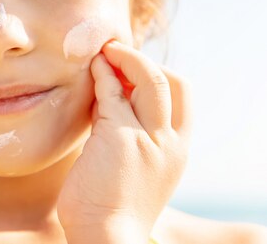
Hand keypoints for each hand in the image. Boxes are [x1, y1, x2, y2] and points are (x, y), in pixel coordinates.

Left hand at [57, 41, 191, 243]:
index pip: (182, 97)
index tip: (131, 69)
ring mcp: (147, 137)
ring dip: (124, 59)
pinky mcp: (118, 136)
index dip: (159, 74)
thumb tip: (112, 98)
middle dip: (144, 60)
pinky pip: (112, 94)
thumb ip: (129, 133)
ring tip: (104, 51)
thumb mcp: (134, 166)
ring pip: (148, 79)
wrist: (105, 236)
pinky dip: (103, 75)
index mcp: (176, 150)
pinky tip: (93, 68)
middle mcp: (169, 141)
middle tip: (117, 51)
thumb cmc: (111, 205)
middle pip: (171, 82)